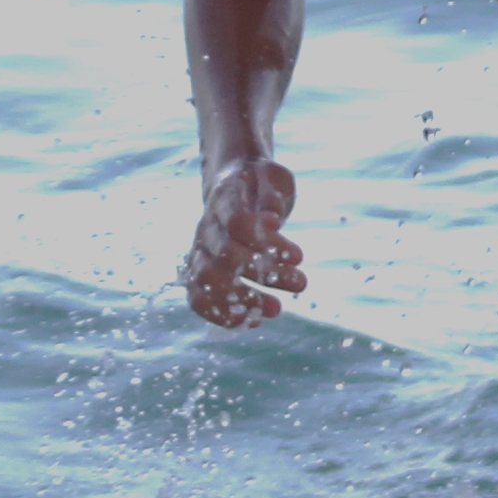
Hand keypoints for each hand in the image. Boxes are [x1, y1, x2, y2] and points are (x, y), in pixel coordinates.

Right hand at [179, 156, 304, 327]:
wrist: (233, 184)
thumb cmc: (259, 182)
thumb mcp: (273, 178)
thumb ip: (270, 195)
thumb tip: (270, 219)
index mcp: (225, 197)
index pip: (237, 222)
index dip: (265, 241)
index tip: (299, 255)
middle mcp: (206, 225)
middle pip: (224, 254)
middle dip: (263, 273)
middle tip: (300, 283)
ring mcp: (199, 249)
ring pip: (206, 279)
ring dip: (242, 299)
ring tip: (276, 309)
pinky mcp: (198, 270)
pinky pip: (198, 297)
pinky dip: (221, 313)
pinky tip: (252, 320)